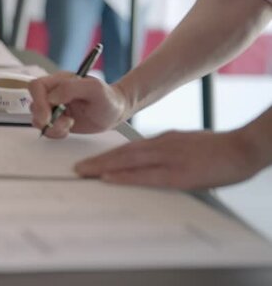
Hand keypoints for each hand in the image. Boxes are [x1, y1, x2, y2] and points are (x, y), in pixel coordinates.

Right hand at [28, 72, 128, 138]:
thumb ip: (72, 88)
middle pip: (34, 105)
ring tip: (70, 124)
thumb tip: (52, 97)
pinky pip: (46, 130)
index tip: (47, 116)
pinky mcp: (56, 121)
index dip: (38, 101)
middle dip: (45, 118)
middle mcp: (53, 94)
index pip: (36, 86)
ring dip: (53, 127)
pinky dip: (55, 133)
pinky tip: (69, 129)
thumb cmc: (108, 99)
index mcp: (60, 81)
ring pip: (38, 119)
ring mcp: (54, 108)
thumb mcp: (95, 89)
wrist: (114, 113)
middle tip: (64, 123)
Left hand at [75, 130, 262, 189]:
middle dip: (98, 161)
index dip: (108, 156)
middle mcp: (161, 145)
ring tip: (83, 172)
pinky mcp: (178, 173)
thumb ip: (166, 152)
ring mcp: (168, 158)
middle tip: (77, 168)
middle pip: (122, 153)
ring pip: (128, 161)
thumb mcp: (187, 146)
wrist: (243, 149)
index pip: (129, 148)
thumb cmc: (218, 151)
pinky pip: (145, 175)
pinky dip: (124, 176)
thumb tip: (149, 162)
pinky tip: (109, 178)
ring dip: (103, 167)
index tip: (90, 162)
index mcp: (163, 140)